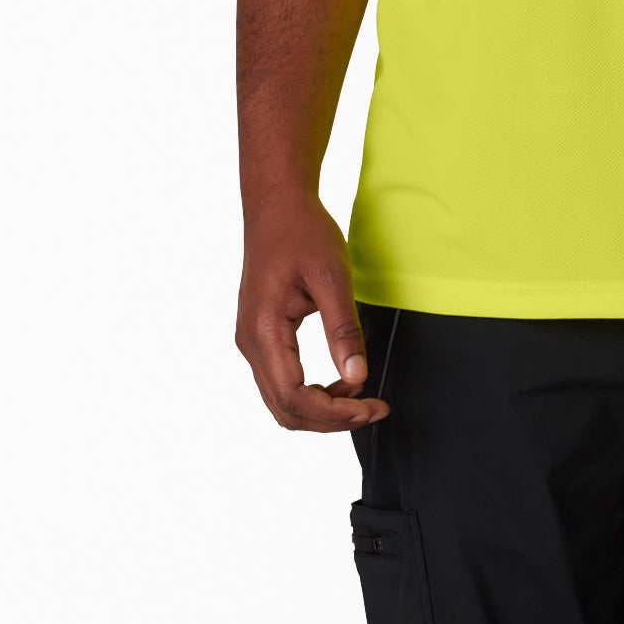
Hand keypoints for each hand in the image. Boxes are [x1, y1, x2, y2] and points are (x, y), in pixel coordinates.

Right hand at [236, 193, 389, 431]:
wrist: (276, 204)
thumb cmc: (302, 231)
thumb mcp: (331, 274)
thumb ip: (342, 328)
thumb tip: (358, 376)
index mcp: (263, 329)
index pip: (294, 397)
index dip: (334, 412)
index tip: (371, 407)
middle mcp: (250, 342)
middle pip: (284, 409)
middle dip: (330, 419)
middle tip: (374, 409)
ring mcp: (252, 340)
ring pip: (281, 400)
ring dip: (321, 408)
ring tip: (361, 397)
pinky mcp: (260, 335)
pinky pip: (281, 380)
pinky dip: (312, 392)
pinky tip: (341, 379)